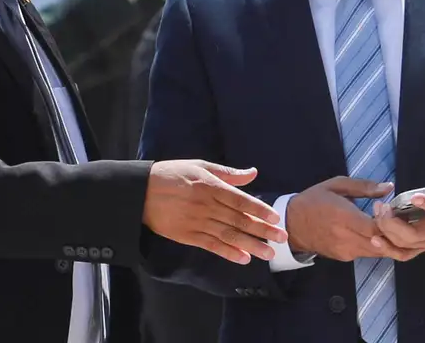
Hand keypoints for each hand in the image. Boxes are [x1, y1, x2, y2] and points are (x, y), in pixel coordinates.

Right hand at [143, 160, 286, 264]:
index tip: (276, 218)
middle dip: (263, 230)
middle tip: (283, 238)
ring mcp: (197, 222)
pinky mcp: (187, 235)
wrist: (141, 191)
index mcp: (210, 186)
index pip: (241, 200)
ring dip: (251, 244)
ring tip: (269, 253)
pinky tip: (244, 258)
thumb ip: (228, 173)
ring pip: (229, 235)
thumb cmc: (172, 174)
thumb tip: (253, 173)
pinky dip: (228, 252)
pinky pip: (212, 245)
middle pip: (239, 220)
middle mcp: (206, 205)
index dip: (260, 209)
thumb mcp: (199, 166)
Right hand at [284, 177, 393, 261]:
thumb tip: (389, 187)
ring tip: (391, 227)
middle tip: (399, 221)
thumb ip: (363, 186)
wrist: (291, 225)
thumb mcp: (336, 185)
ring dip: (388, 241)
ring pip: (378, 252)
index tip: (391, 210)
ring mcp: (346, 250)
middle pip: (382, 244)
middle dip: (395, 234)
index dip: (389, 222)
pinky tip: (376, 233)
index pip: (376, 228)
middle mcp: (346, 238)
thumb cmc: (314, 200)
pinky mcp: (345, 257)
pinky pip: (368, 253)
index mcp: (343, 217)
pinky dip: (377, 245)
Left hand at [372, 173, 424, 260]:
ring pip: (403, 244)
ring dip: (386, 230)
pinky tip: (374, 238)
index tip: (416, 197)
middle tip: (383, 206)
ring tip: (377, 211)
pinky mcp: (418, 248)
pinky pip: (402, 254)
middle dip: (393, 222)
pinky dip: (387, 249)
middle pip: (413, 234)